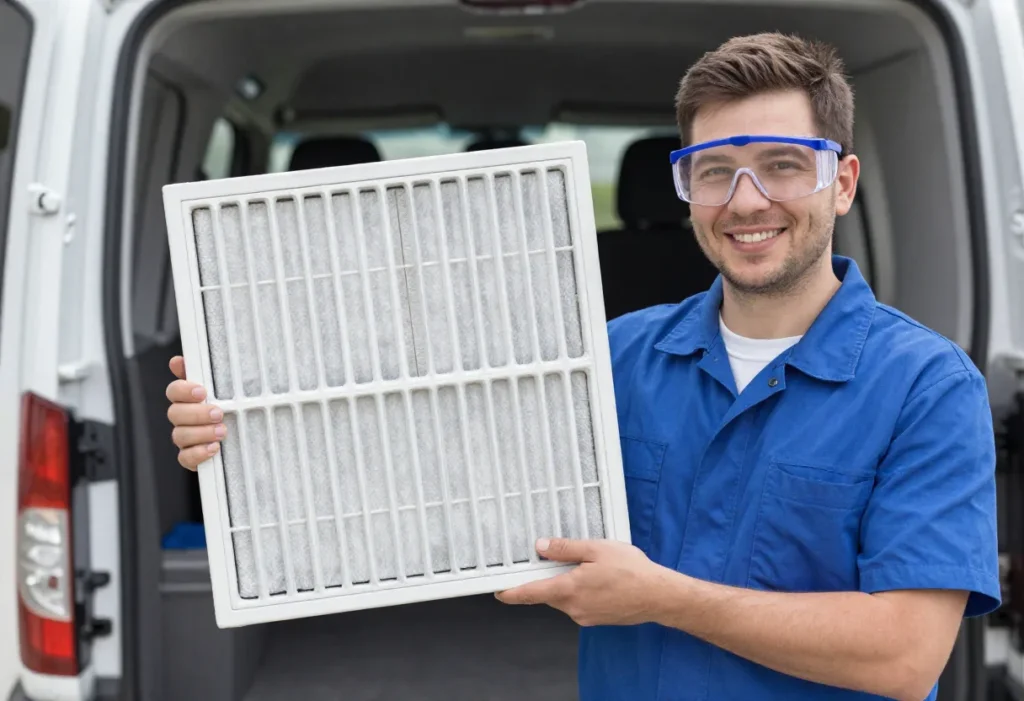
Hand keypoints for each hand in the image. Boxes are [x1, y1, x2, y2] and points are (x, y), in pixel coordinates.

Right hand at [166, 355, 223, 470]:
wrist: (250, 437)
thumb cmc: (234, 408)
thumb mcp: (226, 389)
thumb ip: (207, 374)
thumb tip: (178, 360)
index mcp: (188, 399)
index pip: (174, 391)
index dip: (184, 391)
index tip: (202, 392)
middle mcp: (183, 418)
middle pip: (174, 413)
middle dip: (197, 413)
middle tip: (218, 413)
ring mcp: (185, 438)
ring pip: (179, 435)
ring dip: (201, 433)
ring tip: (222, 431)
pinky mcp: (191, 457)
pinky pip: (185, 458)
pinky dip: (198, 453)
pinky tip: (214, 448)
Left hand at [494, 537, 671, 626]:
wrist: (659, 596)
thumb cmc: (631, 571)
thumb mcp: (596, 549)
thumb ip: (565, 548)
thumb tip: (541, 547)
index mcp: (569, 590)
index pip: (530, 594)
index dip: (511, 593)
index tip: (498, 591)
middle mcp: (573, 607)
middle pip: (547, 593)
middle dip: (545, 578)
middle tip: (549, 559)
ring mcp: (585, 615)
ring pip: (564, 597)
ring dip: (565, 582)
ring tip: (583, 564)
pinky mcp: (596, 618)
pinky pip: (578, 603)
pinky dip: (579, 590)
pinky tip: (595, 577)